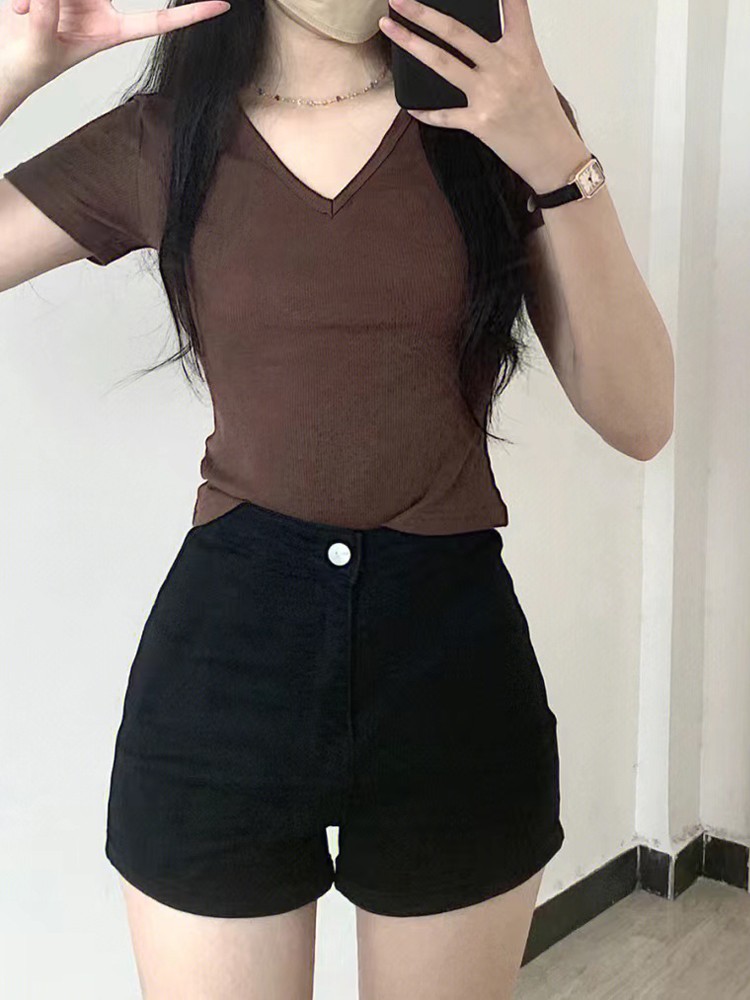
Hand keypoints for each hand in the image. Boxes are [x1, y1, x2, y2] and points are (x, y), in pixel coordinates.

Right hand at [0, 0, 230, 92]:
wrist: (5, 62)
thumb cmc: (31, 64)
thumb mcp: (46, 41)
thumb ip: (54, 9)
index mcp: (111, 30)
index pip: (158, 21)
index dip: (189, 14)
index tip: (221, 4)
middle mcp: (97, 6)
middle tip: (46, 10)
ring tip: (26, 13)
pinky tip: (20, 9)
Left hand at [379, 0, 584, 187]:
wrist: (553, 155)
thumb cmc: (543, 115)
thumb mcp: (532, 73)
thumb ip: (507, 53)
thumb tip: (472, 43)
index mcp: (523, 51)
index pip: (512, 6)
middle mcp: (504, 68)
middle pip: (457, 32)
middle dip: (423, 12)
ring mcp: (490, 95)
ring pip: (442, 63)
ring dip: (411, 43)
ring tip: (390, 27)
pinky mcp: (479, 123)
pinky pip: (444, 114)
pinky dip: (426, 112)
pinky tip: (411, 106)